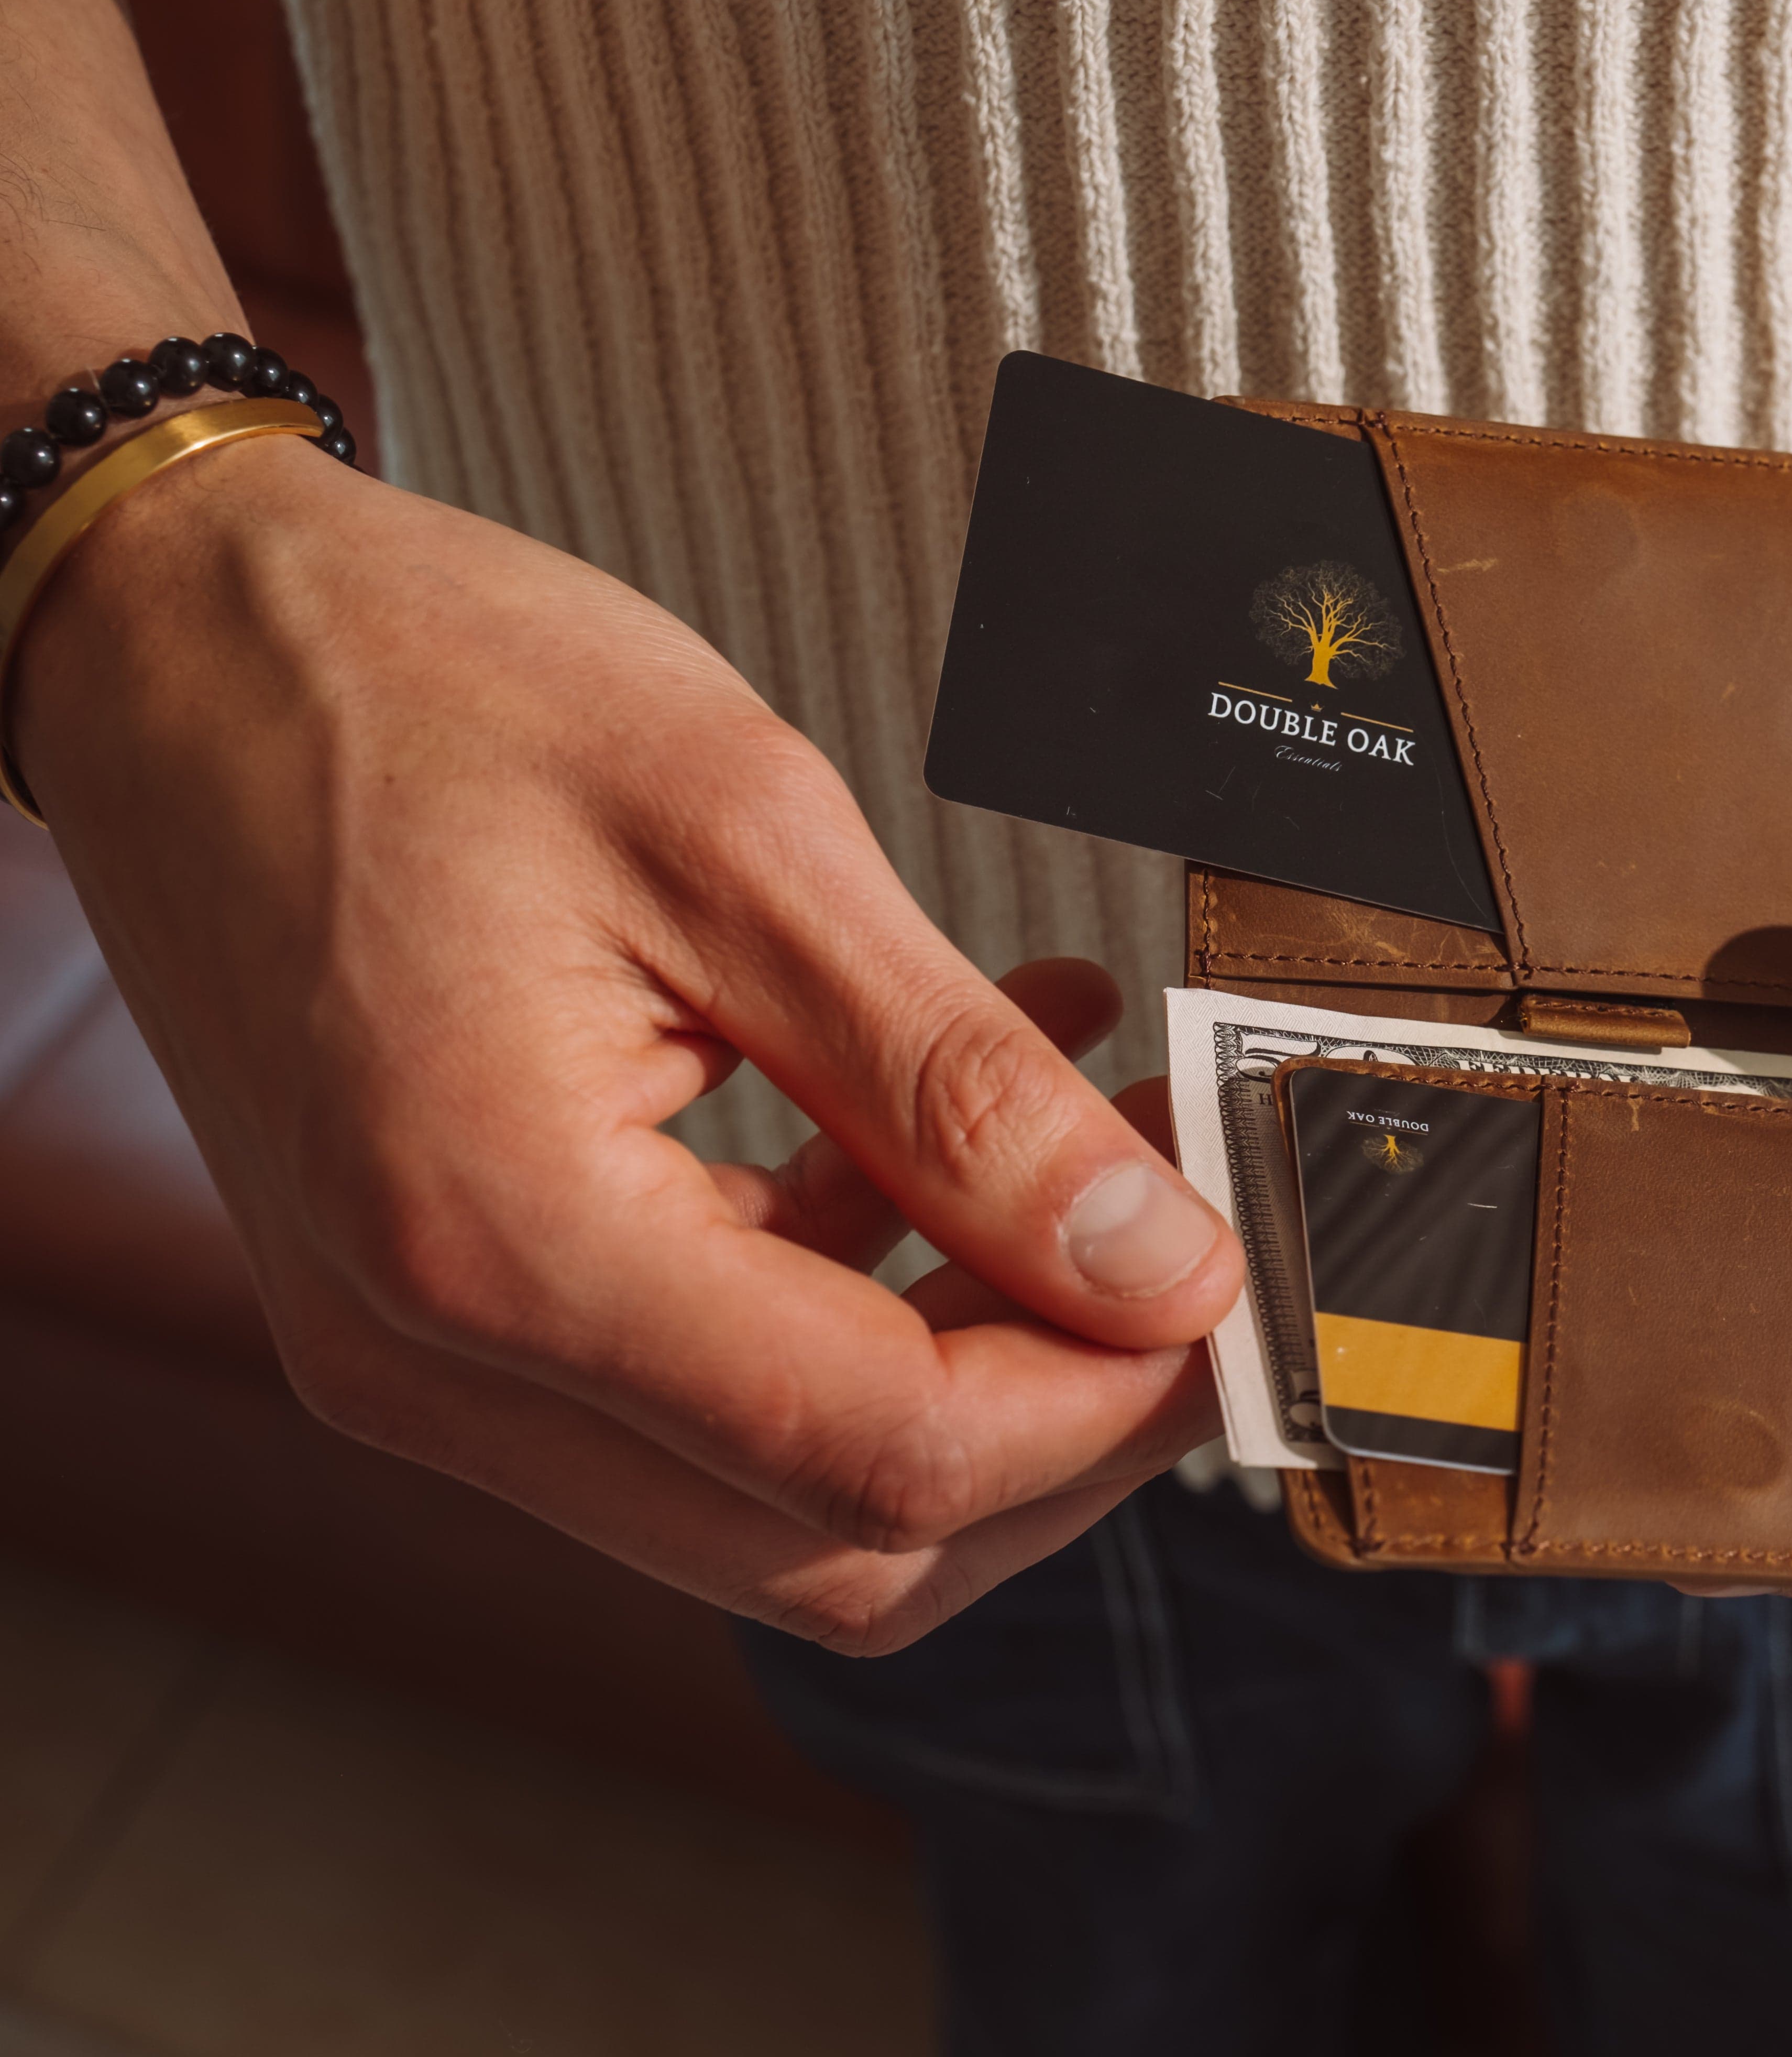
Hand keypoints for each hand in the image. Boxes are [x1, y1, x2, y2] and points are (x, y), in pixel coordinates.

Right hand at [14, 438, 1243, 1652]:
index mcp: (496, 1244)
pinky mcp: (450, 1306)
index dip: (1097, 1398)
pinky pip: (701, 1385)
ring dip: (972, 1361)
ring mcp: (429, 1353)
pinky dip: (862, 1292)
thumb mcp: (739, 838)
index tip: (1220, 1285)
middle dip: (1055, 1429)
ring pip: (780, 1498)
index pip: (880, 1454)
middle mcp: (436, 1358)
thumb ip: (956, 1085)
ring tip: (1104, 1169)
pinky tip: (959, 1129)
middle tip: (1186, 1262)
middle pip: (838, 1542)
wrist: (178, 643)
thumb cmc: (413, 687)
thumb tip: (1151, 1260)